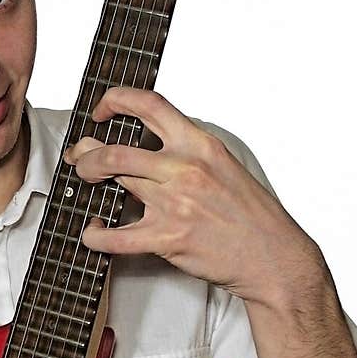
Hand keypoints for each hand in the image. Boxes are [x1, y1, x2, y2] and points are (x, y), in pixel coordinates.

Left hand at [63, 86, 323, 308]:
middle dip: (88, 152)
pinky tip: (93, 232)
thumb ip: (188, 150)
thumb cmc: (251, 215)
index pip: (149, 105)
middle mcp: (185, 168)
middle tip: (83, 158)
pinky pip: (115, 236)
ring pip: (113, 179)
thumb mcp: (225, 164)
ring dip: (89, 180)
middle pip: (116, 149)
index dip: (115, 101)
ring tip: (87, 185)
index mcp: (200, 144)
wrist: (273, 256)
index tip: (102, 111)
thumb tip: (150, 142)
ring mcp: (175, 203)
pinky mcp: (167, 238)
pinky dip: (95, 236)